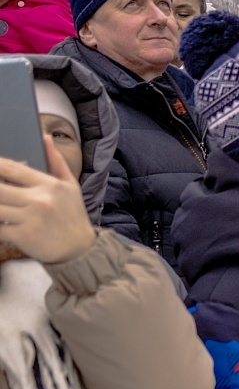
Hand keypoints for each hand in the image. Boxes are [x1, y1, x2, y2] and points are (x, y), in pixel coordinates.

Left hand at [0, 138, 94, 263]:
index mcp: (49, 184)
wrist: (80, 249)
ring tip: (0, 205)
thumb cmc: (73, 216)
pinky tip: (2, 222)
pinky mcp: (23, 236)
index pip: (11, 167)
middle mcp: (39, 200)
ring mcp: (30, 219)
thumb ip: (56, 161)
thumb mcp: (70, 185)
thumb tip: (45, 138)